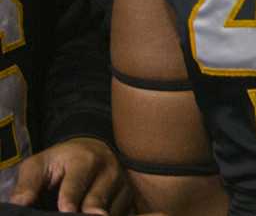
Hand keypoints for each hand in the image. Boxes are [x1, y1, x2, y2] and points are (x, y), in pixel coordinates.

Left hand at [13, 135, 136, 214]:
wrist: (93, 150)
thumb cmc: (61, 161)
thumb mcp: (39, 164)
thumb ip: (28, 183)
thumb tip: (20, 204)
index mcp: (86, 159)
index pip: (77, 183)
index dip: (70, 198)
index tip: (66, 209)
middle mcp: (110, 170)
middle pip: (97, 202)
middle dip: (87, 213)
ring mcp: (123, 184)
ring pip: (111, 211)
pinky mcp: (130, 197)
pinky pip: (122, 214)